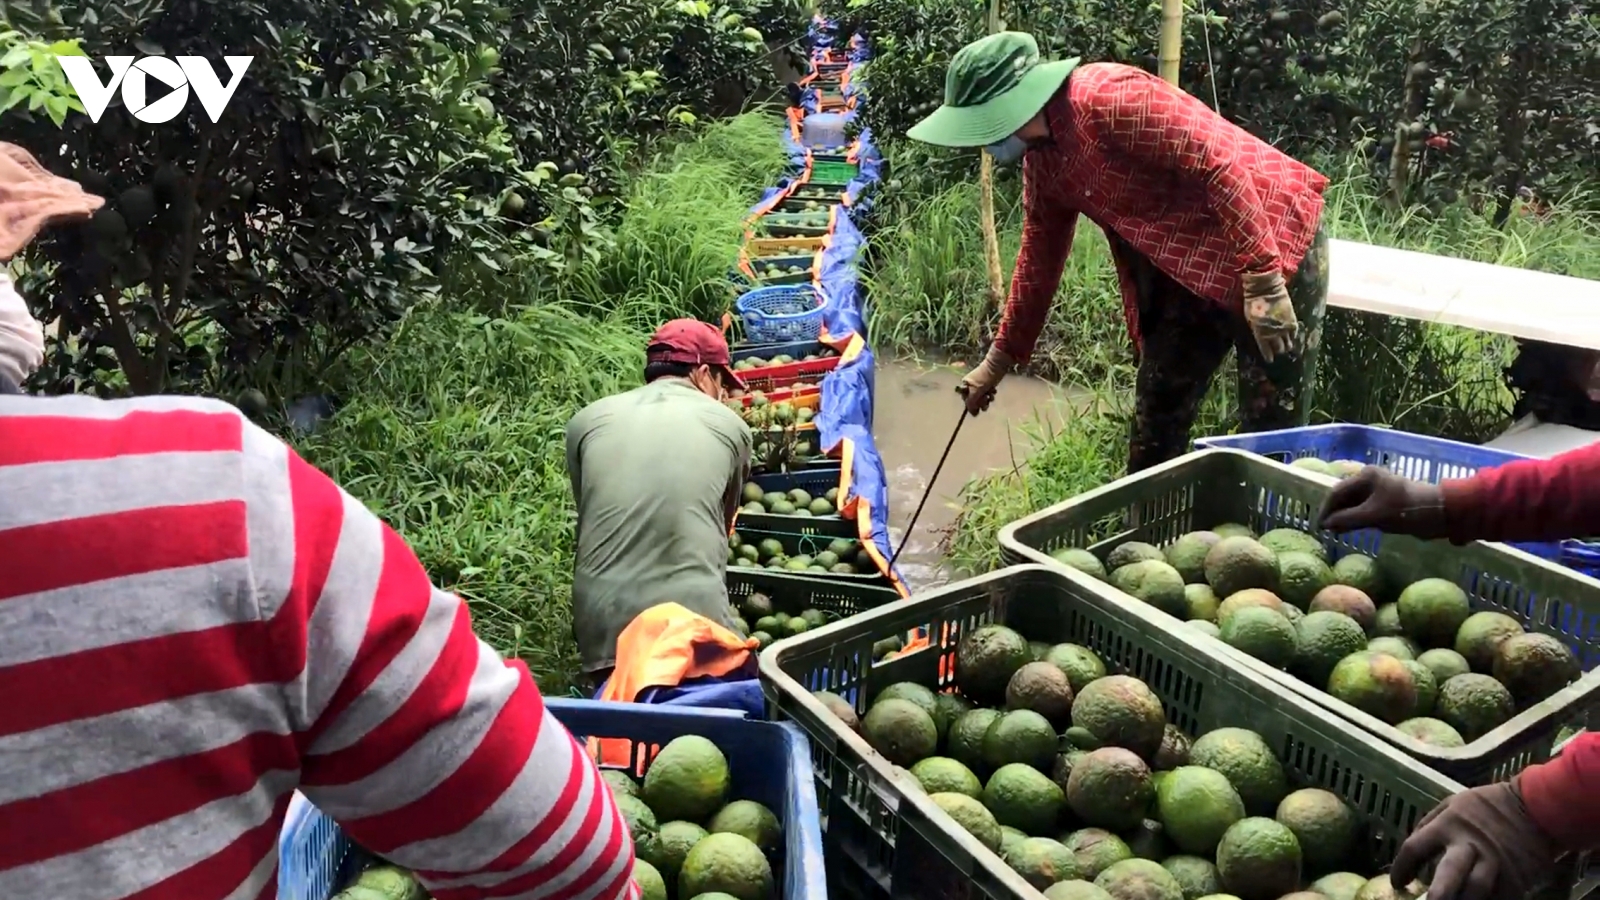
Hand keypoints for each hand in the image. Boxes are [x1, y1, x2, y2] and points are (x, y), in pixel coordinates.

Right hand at [958, 346, 1013, 415]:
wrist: (996, 366)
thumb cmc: (984, 378)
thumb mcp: (975, 392)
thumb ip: (971, 403)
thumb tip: (971, 412)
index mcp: (965, 386)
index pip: (966, 400)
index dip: (971, 405)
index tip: (977, 409)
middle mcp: (971, 386)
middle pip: (974, 401)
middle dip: (981, 402)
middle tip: (985, 400)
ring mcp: (980, 386)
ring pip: (982, 399)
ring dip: (987, 399)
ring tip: (990, 395)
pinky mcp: (988, 386)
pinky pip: (988, 395)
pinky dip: (991, 395)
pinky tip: (993, 391)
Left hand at [1241, 270, 1298, 362]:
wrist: (1265, 288)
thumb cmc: (1253, 303)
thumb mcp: (1250, 319)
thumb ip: (1257, 330)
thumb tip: (1262, 337)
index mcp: (1260, 333)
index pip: (1266, 350)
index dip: (1268, 356)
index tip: (1270, 359)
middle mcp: (1273, 333)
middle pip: (1279, 348)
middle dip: (1278, 351)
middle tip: (1278, 351)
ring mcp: (1284, 327)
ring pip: (1288, 343)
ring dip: (1286, 345)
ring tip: (1285, 346)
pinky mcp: (1292, 320)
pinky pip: (1294, 333)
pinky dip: (1292, 336)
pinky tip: (1291, 337)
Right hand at [1317, 466, 1448, 537]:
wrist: (1441, 513)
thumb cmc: (1407, 510)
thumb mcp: (1374, 515)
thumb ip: (1347, 520)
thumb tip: (1326, 525)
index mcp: (1366, 476)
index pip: (1337, 492)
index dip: (1326, 509)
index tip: (1319, 526)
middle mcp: (1369, 480)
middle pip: (1344, 496)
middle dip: (1334, 513)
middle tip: (1326, 530)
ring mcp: (1378, 491)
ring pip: (1353, 504)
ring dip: (1344, 517)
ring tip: (1336, 532)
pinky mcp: (1386, 502)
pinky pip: (1364, 510)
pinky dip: (1355, 519)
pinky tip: (1350, 529)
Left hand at [1389, 779, 1558, 899]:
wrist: (1537, 807)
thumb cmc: (1489, 804)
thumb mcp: (1454, 803)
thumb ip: (1432, 823)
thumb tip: (1415, 844)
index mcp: (1448, 826)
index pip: (1414, 849)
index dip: (1401, 868)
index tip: (1398, 881)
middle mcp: (1468, 847)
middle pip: (1448, 877)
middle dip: (1436, 895)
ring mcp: (1494, 865)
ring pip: (1476, 893)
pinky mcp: (1516, 879)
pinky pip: (1498, 898)